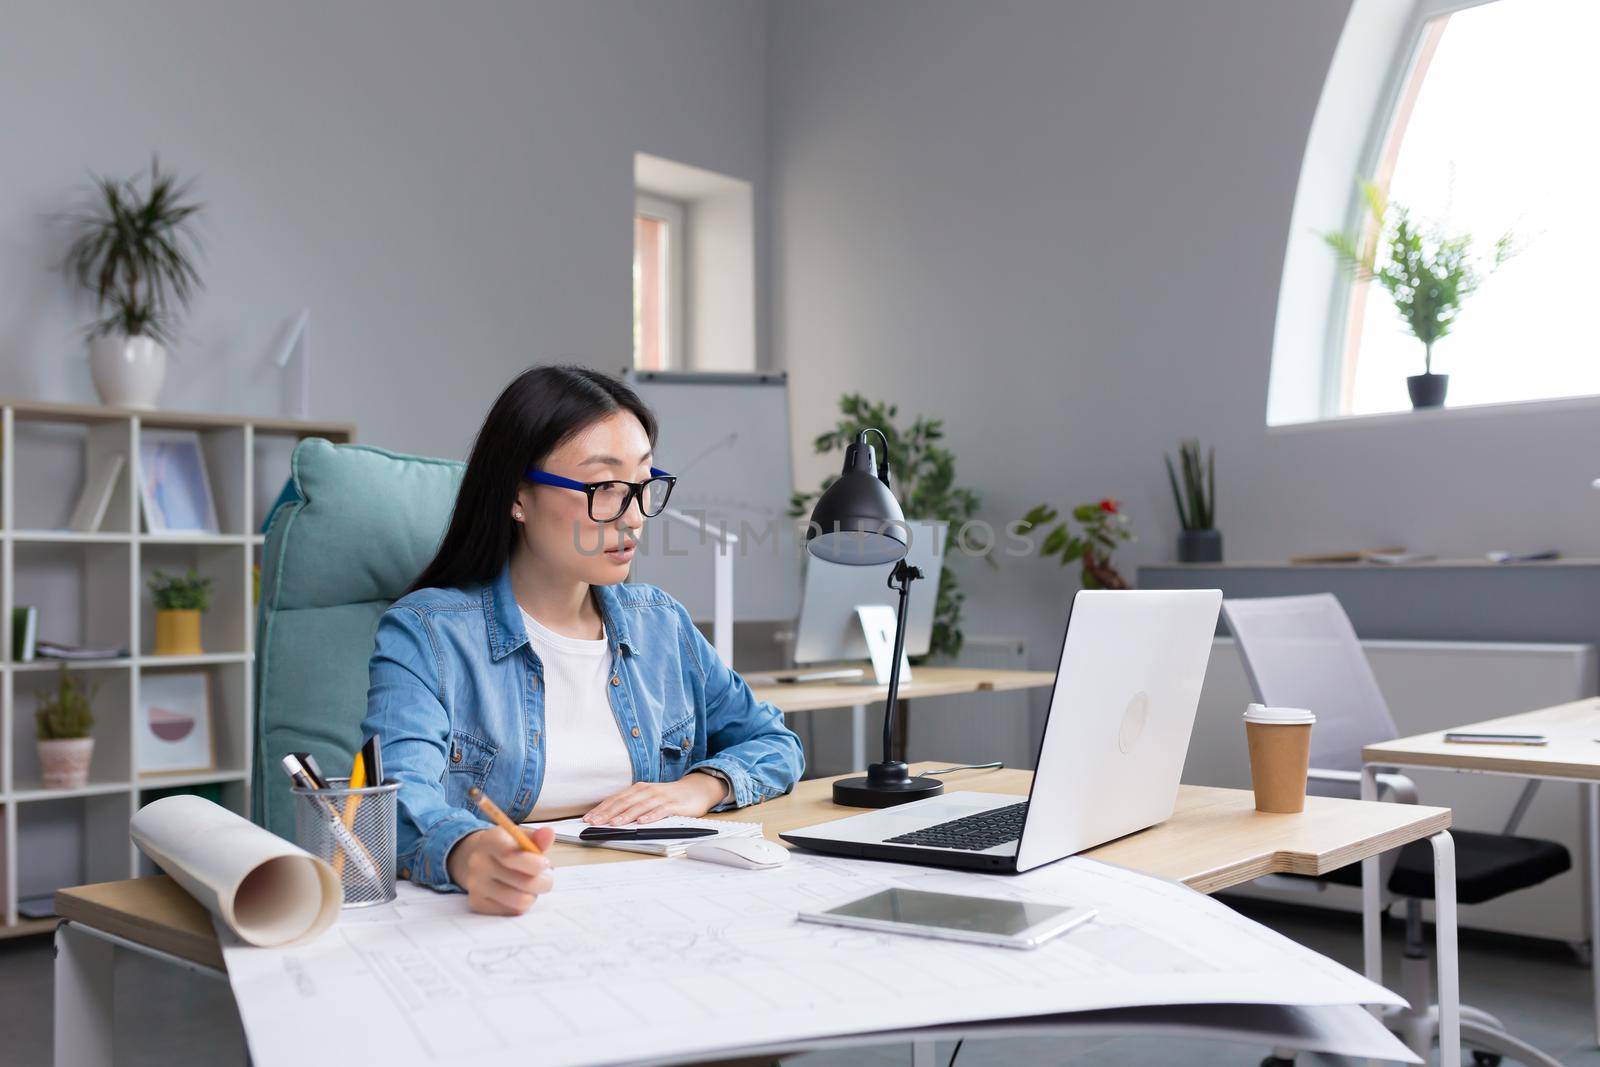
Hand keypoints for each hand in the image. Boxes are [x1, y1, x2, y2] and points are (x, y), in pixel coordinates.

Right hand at [446, 825, 555, 914]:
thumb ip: (537, 837)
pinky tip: (517, 893)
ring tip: (531, 887)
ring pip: (520, 900)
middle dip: (543, 882)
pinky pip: (512, 911)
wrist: (476, 859)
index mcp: (490, 841)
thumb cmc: (505, 847)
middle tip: (545, 878)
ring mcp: (476, 885)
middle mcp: (479, 863)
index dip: (534, 863)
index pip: (510, 856)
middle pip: (522, 882)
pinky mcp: (477, 903)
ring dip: (533, 895)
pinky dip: (521, 905)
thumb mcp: (519, 837)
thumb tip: (549, 833)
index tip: (546, 863)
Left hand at [582, 772, 727, 825]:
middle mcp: (647, 791)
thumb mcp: (648, 798)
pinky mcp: (674, 805)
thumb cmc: (668, 797)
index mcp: (638, 789)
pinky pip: (661, 811)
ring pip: (640, 806)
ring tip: (614, 824)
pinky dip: (651, 816)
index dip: (601, 809)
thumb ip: (632, 806)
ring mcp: (661, 797)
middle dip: (608, 813)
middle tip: (594, 822)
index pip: (616, 799)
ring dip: (626, 815)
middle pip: (624, 802)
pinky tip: (642, 822)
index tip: (588, 819)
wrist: (696, 789)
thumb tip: (610, 818)